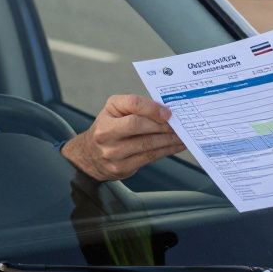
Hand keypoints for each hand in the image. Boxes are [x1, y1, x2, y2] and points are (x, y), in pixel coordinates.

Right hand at [61, 95, 184, 180]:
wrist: (90, 155)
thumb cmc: (110, 128)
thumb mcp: (117, 110)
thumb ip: (138, 107)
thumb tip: (166, 112)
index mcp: (109, 111)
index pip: (132, 104)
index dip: (152, 108)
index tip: (168, 112)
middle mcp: (106, 131)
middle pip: (138, 125)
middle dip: (163, 125)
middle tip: (180, 125)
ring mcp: (112, 152)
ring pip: (146, 144)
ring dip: (169, 140)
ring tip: (182, 136)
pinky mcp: (121, 167)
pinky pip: (148, 158)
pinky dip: (166, 151)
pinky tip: (175, 146)